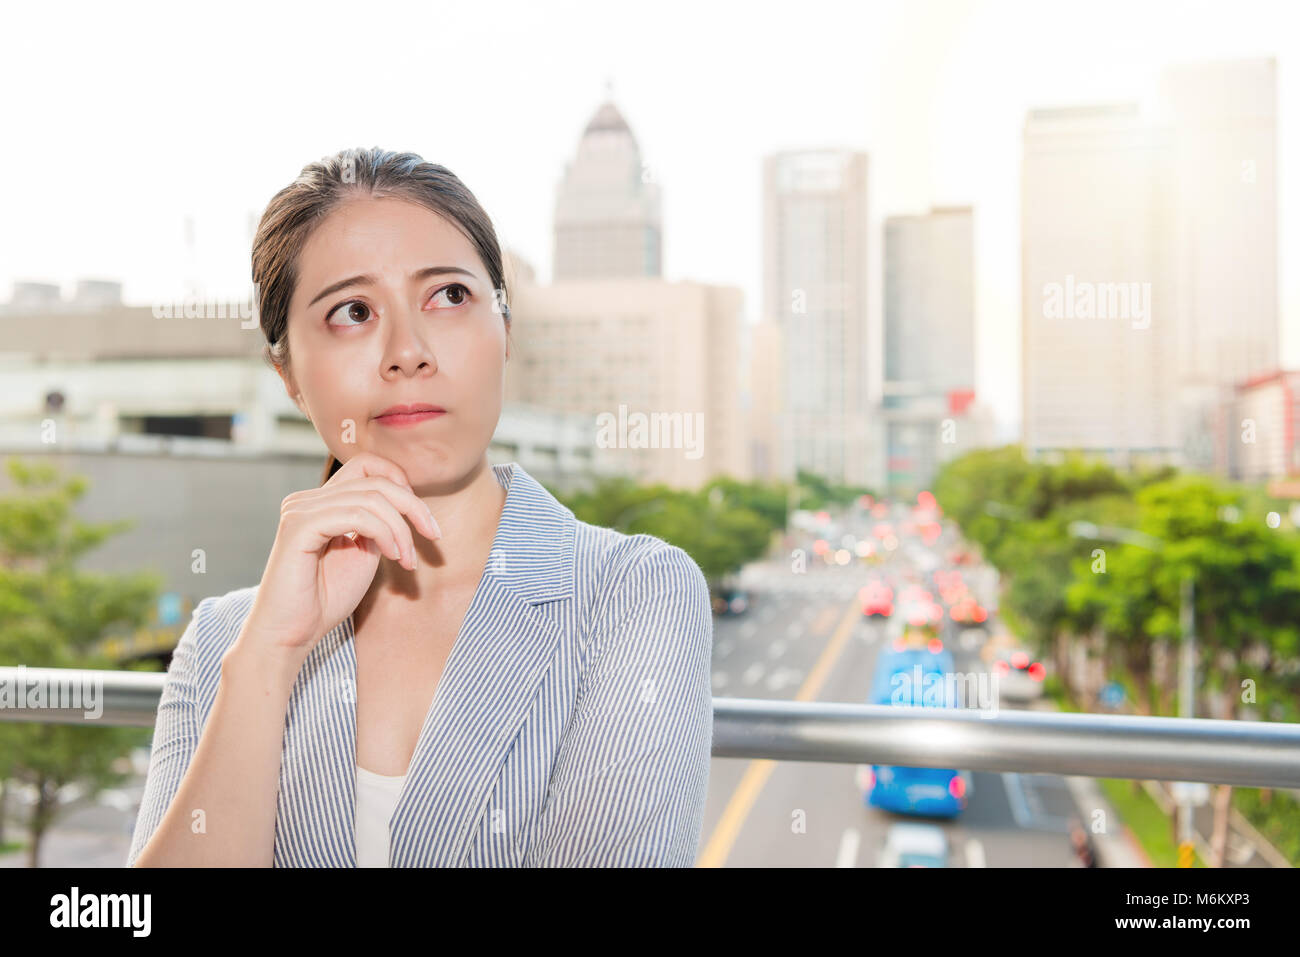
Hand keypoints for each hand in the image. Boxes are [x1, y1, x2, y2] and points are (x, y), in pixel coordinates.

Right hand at [239, 451, 442, 660]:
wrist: (291, 635)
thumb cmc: (325, 600)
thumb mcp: (364, 553)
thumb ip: (378, 524)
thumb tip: (404, 500)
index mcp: (321, 502)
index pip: (367, 465)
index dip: (402, 483)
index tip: (424, 520)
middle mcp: (307, 499)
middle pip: (375, 480)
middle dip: (413, 506)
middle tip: (433, 536)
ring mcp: (300, 509)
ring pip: (370, 498)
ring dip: (400, 529)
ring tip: (407, 559)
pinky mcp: (298, 526)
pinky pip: (355, 515)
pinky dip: (384, 533)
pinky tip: (393, 555)